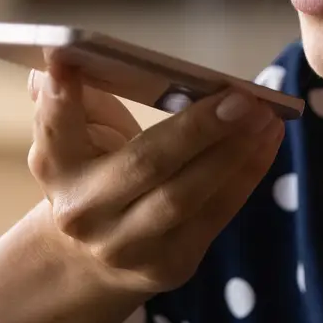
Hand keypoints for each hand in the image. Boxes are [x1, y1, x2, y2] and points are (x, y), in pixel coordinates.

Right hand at [28, 57, 284, 296]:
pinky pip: (216, 214)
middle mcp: (84, 210)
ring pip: (186, 196)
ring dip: (233, 152)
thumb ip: (75, 99)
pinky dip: (247, 173)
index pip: (55, 128)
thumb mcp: (78, 135)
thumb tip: (64, 57)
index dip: (60, 98)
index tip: (66, 59)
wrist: (92, 259)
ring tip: (266, 116)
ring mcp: (126, 245)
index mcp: (55, 165)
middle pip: (145, 165)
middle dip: (197, 129)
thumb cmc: (94, 172)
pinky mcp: (169, 264)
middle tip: (242, 97)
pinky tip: (267, 140)